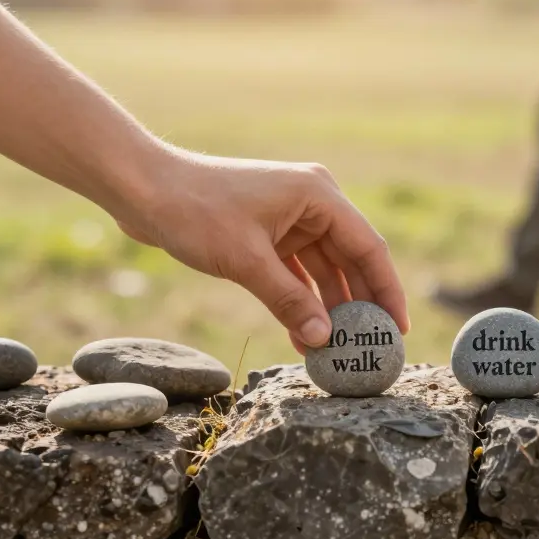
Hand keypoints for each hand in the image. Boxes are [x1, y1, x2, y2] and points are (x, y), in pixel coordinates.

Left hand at [116, 151, 408, 352]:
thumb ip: (289, 301)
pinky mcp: (271, 232)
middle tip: (372, 346)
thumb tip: (322, 340)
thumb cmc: (194, 211)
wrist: (142, 189)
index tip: (396, 329)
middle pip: (351, 259)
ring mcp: (292, 217)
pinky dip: (302, 300)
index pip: (368, 247)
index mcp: (319, 195)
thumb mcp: (246, 261)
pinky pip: (298, 272)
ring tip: (338, 349)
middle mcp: (314, 202)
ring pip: (325, 269)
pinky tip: (304, 335)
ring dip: (330, 307)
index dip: (387, 290)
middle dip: (361, 304)